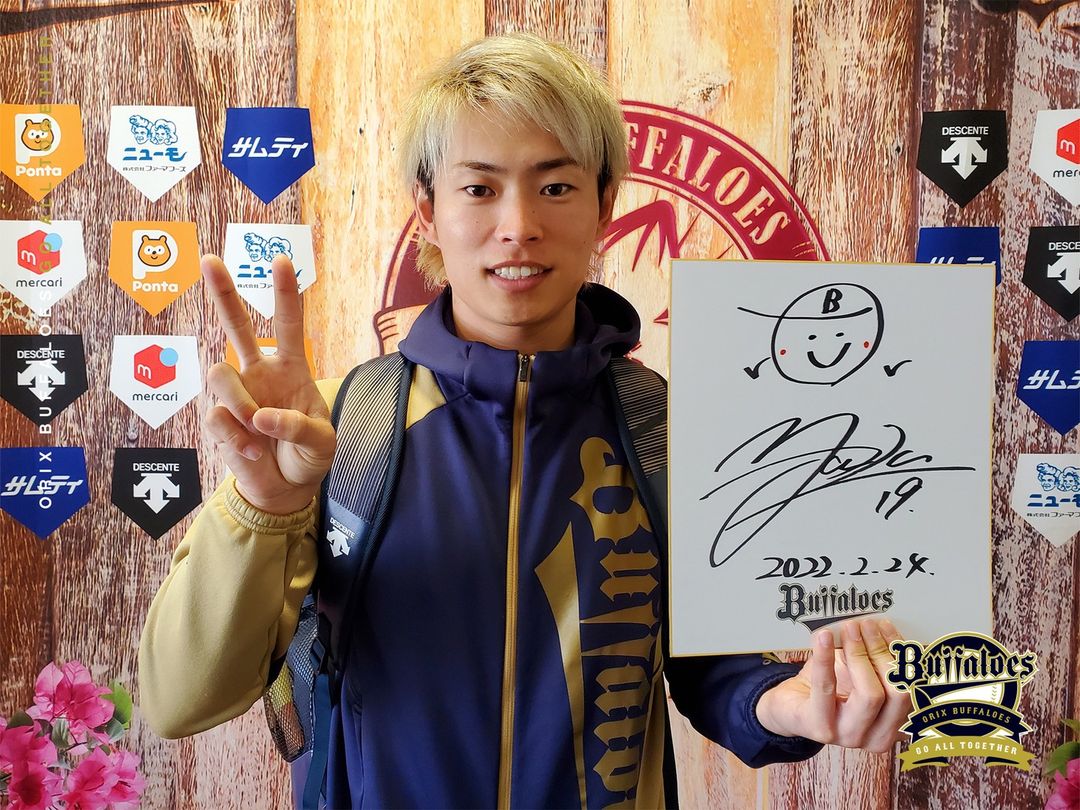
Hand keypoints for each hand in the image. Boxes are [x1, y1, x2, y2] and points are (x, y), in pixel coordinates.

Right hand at [201, 253, 335, 514]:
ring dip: (239, 401)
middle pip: (236, 326)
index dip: (285, 294)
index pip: (288, 325)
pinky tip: (253, 452)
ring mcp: (235, 395)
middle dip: (223, 293)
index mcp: (291, 369)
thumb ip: (300, 427)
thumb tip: (261, 416)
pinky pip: (216, 417)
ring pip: (219, 374)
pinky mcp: (217, 420)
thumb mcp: (323, 443)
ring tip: (257, 429)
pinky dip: (237, 438)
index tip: (282, 261)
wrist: (285, 489)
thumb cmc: (308, 456)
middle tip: (209, 259)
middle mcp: (259, 374)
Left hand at [754, 618, 908, 752]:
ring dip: (859, 654)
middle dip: (882, 652)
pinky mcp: (821, 727)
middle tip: (866, 625)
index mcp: (897, 724)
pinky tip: (824, 638)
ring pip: (870, 695)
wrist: (793, 706)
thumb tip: (881, 626)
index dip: (903, 655)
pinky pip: (826, 688)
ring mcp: (851, 736)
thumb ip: (875, 656)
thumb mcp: (860, 671)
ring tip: (848, 629)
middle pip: (897, 693)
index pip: (912, 688)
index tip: (887, 627)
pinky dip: (826, 658)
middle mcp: (879, 737)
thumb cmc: (832, 689)